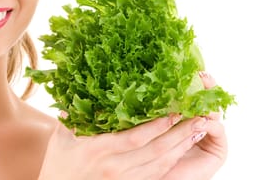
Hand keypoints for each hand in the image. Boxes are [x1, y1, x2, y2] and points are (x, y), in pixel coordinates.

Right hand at [38, 71, 226, 179]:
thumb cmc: (57, 161)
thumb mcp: (61, 134)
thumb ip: (73, 113)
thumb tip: (81, 88)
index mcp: (97, 150)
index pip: (134, 138)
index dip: (156, 126)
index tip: (174, 111)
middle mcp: (113, 167)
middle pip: (154, 151)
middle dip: (180, 134)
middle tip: (200, 117)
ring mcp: (123, 179)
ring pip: (160, 165)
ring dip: (182, 147)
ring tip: (200, 130)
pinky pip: (156, 175)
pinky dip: (172, 161)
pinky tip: (183, 149)